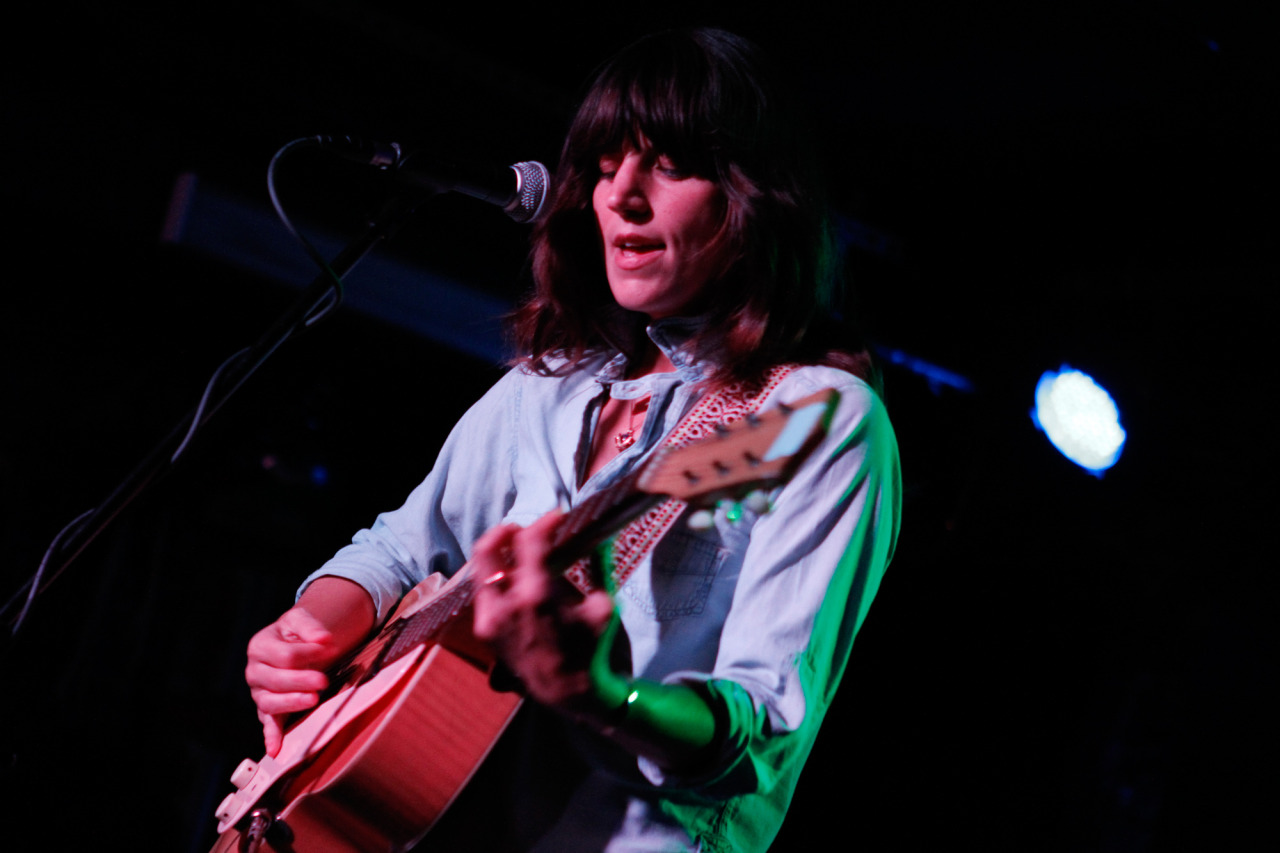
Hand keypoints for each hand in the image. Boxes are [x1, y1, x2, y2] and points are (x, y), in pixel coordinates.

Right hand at [244, 578, 374, 756]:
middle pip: (276, 680)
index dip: (308, 653)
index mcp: (260, 646)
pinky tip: (276, 749)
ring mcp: (259, 693)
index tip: (330, 649)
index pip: (285, 655)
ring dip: (291, 703)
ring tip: (313, 699)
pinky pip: (267, 724)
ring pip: (269, 703)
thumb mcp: (301, 620)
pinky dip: (271, 737)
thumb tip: (324, 640)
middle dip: (301, 680)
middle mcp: (254, 671)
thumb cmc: (297, 633)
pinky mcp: (267, 710)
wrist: (294, 643)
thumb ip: (311, 627)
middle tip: (323, 680)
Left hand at [471, 511, 618, 712]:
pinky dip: (498, 579)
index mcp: (536, 595)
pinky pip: (484, 592)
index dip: (545, 523)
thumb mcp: (602, 606)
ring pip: (481, 569)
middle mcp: (504, 604)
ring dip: (500, 555)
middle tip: (527, 530)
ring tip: (521, 554)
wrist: (567, 692)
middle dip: (507, 531)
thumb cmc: (591, 650)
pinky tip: (516, 580)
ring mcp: (489, 618)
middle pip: (488, 547)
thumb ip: (596, 567)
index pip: (529, 540)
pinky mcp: (485, 630)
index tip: (558, 518)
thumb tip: (598, 539)